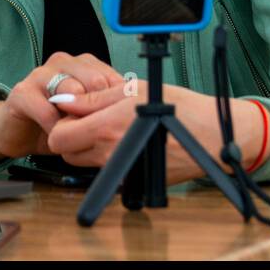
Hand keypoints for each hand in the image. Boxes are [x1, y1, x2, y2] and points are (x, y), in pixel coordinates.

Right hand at [0, 52, 124, 159]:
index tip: (113, 123)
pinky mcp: (22, 91)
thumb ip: (106, 105)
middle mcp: (64, 62)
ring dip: (74, 119)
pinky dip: (54, 127)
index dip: (115, 104)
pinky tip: (54, 135)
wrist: (19, 131)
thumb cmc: (58, 121)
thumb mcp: (87, 113)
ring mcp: (41, 74)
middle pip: (95, 81)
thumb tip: (136, 112)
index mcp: (84, 64)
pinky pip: (46, 108)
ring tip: (71, 132)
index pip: (111, 77)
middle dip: (96, 111)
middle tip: (91, 129)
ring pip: (71, 91)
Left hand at [46, 81, 221, 185]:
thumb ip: (94, 98)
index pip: (59, 136)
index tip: (75, 110)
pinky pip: (107, 169)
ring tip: (111, 126)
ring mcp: (121, 171)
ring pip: (85, 162)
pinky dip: (108, 156)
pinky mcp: (132, 180)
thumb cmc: (180, 109)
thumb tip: (65, 101)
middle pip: (67, 152)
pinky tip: (127, 139)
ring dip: (88, 146)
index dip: (62, 121)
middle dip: (71, 135)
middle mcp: (110, 154)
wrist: (211, 136)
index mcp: (106, 128)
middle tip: (90, 118)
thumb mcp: (135, 89)